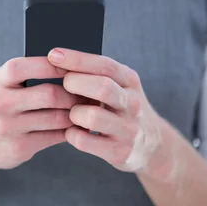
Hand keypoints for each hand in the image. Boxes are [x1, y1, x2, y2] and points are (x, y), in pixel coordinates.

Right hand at [0, 57, 79, 173]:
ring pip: (56, 118)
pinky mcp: (19, 147)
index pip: (35, 66)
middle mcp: (2, 102)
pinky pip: (55, 137)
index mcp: (2, 79)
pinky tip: (78, 126)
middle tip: (90, 94)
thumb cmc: (3, 105)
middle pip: (50, 95)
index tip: (79, 69)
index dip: (61, 67)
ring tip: (88, 110)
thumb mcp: (7, 84)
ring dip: (77, 115)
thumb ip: (33, 74)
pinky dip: (71, 131)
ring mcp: (9, 127)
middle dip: (74, 95)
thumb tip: (76, 66)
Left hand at [47, 48, 164, 173]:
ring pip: (92, 117)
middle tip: (64, 85)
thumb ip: (95, 74)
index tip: (53, 54)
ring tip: (73, 114)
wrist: (153, 145)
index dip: (77, 59)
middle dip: (75, 83)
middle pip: (102, 88)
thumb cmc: (123, 109)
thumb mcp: (119, 86)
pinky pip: (84, 141)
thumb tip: (56, 59)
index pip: (104, 65)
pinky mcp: (119, 151)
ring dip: (74, 113)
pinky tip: (73, 131)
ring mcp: (127, 129)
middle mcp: (132, 103)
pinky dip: (72, 134)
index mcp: (130, 81)